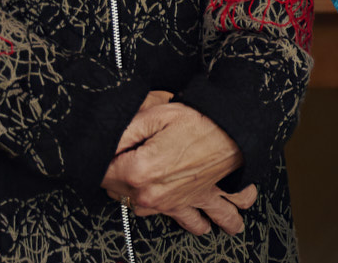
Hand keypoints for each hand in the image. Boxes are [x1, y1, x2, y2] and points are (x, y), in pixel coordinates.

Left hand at [104, 92, 251, 234]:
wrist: (236, 129)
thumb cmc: (198, 120)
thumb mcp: (155, 115)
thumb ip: (124, 132)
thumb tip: (105, 145)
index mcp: (139, 172)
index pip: (101, 173)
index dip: (104, 157)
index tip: (111, 148)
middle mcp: (152, 195)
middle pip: (117, 192)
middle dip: (117, 176)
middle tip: (128, 157)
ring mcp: (171, 203)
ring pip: (143, 210)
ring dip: (140, 199)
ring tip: (141, 187)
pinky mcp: (191, 203)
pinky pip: (191, 220)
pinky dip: (194, 222)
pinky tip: (193, 217)